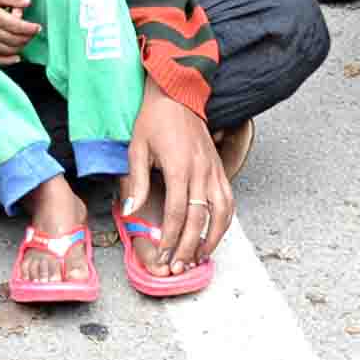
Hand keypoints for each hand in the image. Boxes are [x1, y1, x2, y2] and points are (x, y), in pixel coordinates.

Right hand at [0, 0, 37, 66]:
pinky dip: (8, 60)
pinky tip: (17, 58)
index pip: (17, 26)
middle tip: (35, 33)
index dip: (30, 28)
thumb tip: (28, 2)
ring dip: (20, 47)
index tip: (39, 27)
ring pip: (7, 50)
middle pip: (14, 39)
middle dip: (27, 37)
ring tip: (27, 41)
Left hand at [119, 89, 232, 276]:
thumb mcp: (137, 147)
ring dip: (212, 239)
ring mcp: (214, 170)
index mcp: (179, 166)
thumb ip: (136, 182)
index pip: (177, 213)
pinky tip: (215, 234)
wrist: (178, 92)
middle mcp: (201, 171)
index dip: (171, 238)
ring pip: (221, 214)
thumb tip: (130, 212)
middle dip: (189, 247)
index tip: (163, 255)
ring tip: (199, 258)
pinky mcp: (220, 168)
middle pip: (199, 219)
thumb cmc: (154, 119)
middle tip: (179, 267)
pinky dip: (225, 221)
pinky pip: (229, 201)